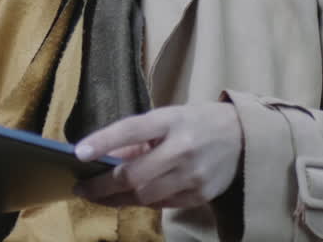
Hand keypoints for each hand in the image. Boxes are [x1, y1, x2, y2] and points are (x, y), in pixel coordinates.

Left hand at [72, 101, 242, 208]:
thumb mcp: (168, 117)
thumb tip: (104, 158)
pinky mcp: (200, 195)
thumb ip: (137, 137)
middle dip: (102, 186)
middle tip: (81, 188)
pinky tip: (125, 198)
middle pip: (135, 175)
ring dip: (115, 199)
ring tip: (97, 196)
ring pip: (144, 196)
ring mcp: (193, 175)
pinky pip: (160, 204)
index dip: (103, 141)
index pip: (132, 130)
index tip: (78, 152)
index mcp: (172, 120)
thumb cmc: (196, 123)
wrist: (244, 138)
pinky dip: (139, 202)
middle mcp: (183, 148)